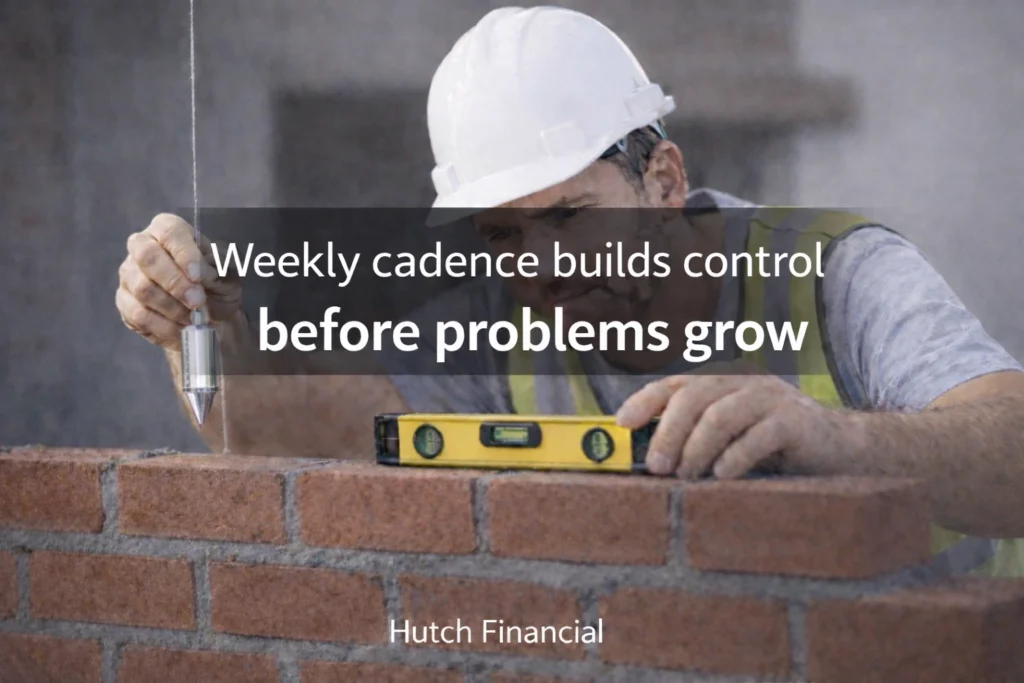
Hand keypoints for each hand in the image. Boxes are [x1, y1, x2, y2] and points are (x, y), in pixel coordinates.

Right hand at [116, 213, 241, 349]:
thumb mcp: (229, 272)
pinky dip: (163, 325)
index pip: (170, 232)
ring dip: (173, 307)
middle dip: (175, 282)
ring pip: (142, 288)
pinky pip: (138, 314)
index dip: (184, 253)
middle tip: (197, 301)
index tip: (199, 276)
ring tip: (193, 317)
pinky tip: (180, 328)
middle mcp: (142, 246)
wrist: (211, 317)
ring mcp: (129, 274)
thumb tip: (201, 271)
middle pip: (147, 257)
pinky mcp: (124, 302)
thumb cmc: (218, 285)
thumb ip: (220, 265)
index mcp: (168, 229)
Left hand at [615, 366, 839, 478]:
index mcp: (724, 385)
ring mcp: (773, 399)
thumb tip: (648, 463)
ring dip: (696, 448)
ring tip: (686, 476)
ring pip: (722, 414)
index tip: (621, 423)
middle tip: (656, 467)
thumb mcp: (732, 441)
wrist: (845, 450)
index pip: (677, 385)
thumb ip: (698, 442)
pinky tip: (723, 476)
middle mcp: (745, 384)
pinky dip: (735, 456)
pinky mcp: (797, 422)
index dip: (645, 400)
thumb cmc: (778, 451)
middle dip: (668, 432)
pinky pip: (759, 435)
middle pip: (695, 397)